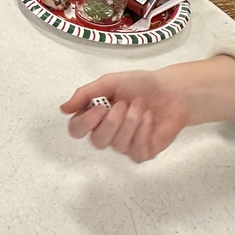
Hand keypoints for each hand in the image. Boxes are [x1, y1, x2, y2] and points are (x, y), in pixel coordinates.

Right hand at [61, 56, 234, 162]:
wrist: (170, 91)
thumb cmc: (140, 84)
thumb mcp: (109, 82)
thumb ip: (86, 94)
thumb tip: (64, 108)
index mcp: (95, 115)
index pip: (76, 129)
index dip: (85, 122)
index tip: (100, 106)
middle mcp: (106, 132)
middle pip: (97, 141)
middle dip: (112, 122)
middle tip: (123, 104)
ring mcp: (124, 145)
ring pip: (117, 145)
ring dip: (131, 122)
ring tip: (140, 106)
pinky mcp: (141, 153)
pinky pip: (135, 150)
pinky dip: (143, 130)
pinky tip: (148, 118)